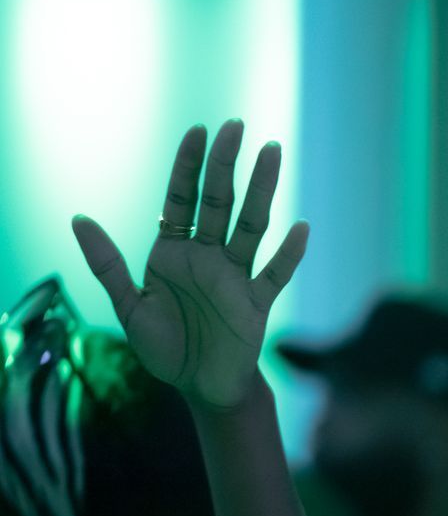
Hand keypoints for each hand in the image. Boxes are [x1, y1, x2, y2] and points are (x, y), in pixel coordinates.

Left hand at [71, 119, 307, 407]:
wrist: (200, 388)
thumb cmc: (165, 349)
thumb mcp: (127, 307)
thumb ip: (107, 264)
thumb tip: (78, 218)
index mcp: (174, 252)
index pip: (182, 198)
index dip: (188, 165)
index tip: (199, 131)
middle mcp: (207, 257)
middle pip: (219, 201)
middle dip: (226, 164)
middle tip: (236, 126)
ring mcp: (235, 277)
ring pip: (251, 226)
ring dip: (263, 190)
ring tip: (272, 153)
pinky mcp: (256, 304)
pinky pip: (275, 274)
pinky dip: (288, 254)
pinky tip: (301, 229)